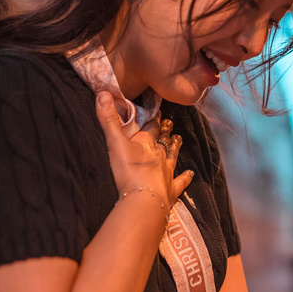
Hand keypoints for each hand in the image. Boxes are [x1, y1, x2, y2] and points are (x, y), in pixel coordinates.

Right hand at [95, 91, 191, 206]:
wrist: (144, 199)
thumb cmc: (129, 171)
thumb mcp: (115, 143)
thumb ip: (108, 119)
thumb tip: (102, 92)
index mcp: (147, 143)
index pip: (152, 127)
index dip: (154, 118)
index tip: (158, 111)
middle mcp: (160, 156)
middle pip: (163, 140)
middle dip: (165, 131)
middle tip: (169, 122)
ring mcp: (167, 173)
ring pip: (172, 157)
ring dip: (175, 147)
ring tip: (179, 139)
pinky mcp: (171, 190)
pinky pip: (180, 182)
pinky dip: (185, 177)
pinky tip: (191, 173)